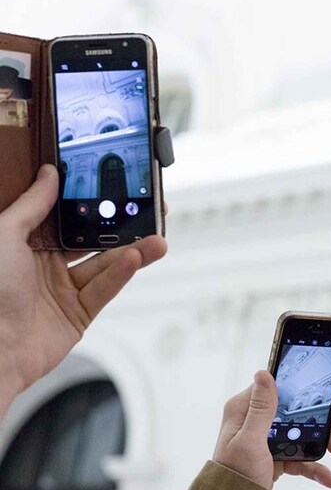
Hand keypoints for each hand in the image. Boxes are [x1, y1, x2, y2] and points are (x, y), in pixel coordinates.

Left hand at [0, 164, 166, 414]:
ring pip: (105, 265)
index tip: (115, 191)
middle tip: (147, 214)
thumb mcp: (4, 235)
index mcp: (25, 244)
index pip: (67, 218)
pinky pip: (104, 289)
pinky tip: (135, 260)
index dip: (92, 204)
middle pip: (93, 241)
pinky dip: (120, 275)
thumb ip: (32, 204)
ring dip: (132, 252)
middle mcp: (45, 266)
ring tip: (156, 239)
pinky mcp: (78, 314)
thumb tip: (49, 175)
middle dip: (121, 229)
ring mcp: (63, 291)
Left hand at [213, 370, 330, 489]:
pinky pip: (300, 456)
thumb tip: (263, 373)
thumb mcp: (249, 441)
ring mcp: (267, 439)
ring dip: (323, 442)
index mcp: (245, 410)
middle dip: (322, 420)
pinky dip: (316, 466)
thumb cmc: (234, 477)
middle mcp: (256, 421)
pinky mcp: (275, 457)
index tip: (328, 399)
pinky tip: (329, 476)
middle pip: (297, 410)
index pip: (280, 389)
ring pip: (303, 432)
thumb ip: (260, 409)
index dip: (305, 392)